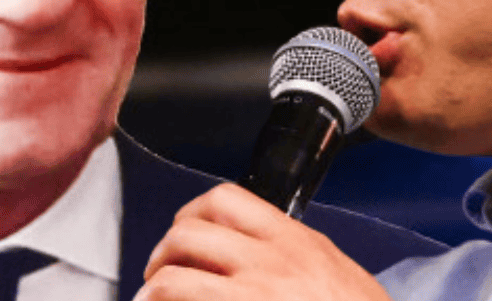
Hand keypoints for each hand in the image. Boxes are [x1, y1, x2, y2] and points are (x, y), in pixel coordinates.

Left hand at [139, 183, 393, 300]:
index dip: (192, 216)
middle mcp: (271, 265)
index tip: (187, 236)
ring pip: (171, 279)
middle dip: (164, 254)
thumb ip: (297, 258)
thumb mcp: (337, 274)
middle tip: (161, 275)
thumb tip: (253, 255)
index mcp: (297, 243)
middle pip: (187, 235)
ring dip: (153, 292)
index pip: (225, 201)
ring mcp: (251, 299)